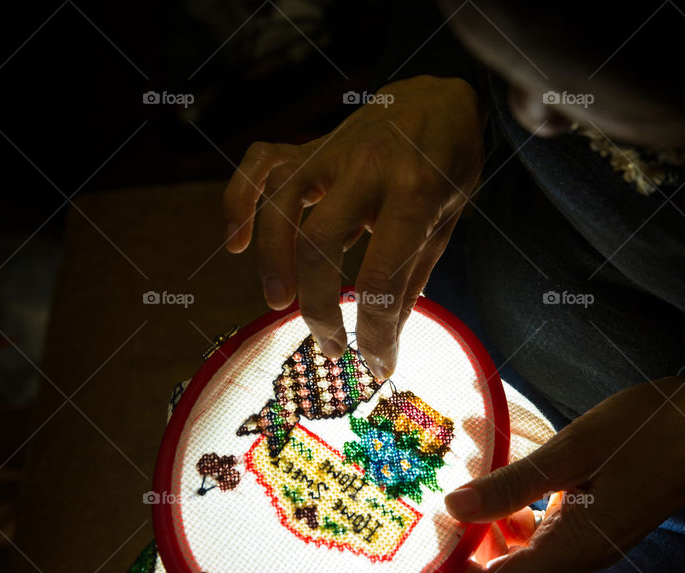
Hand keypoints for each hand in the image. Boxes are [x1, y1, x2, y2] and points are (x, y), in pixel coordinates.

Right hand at [222, 75, 485, 376]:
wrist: (442, 96)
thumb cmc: (449, 163)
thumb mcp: (447, 222)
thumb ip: (411, 278)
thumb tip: (385, 341)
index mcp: (415, 193)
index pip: (382, 276)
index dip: (376, 332)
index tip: (376, 364)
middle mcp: (367, 169)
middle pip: (318, 244)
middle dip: (318, 306)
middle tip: (329, 345)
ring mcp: (333, 154)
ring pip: (280, 206)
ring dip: (272, 262)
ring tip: (280, 305)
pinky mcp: (310, 148)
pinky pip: (260, 166)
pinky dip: (239, 201)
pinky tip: (235, 241)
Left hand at [445, 376, 684, 572]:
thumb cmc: (644, 430)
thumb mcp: (574, 449)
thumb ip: (514, 484)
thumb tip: (453, 508)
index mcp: (574, 549)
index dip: (455, 571)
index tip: (431, 529)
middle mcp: (578, 557)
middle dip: (467, 539)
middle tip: (445, 490)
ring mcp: (587, 543)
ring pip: (519, 551)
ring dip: (489, 519)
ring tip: (474, 469)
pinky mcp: (592, 523)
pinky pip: (540, 531)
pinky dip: (514, 508)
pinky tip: (506, 471)